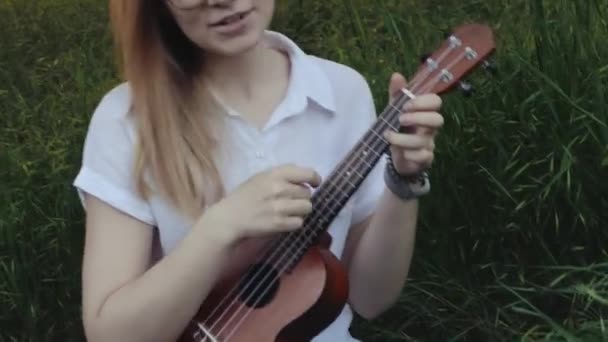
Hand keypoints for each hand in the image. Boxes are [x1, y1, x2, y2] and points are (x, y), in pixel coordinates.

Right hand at [201, 164, 321, 243]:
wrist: (231, 217)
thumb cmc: (246, 196)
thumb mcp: (262, 177)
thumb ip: (282, 175)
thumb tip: (306, 180)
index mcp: (275, 174)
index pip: (307, 173)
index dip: (315, 179)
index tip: (315, 183)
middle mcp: (280, 189)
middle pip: (307, 193)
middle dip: (302, 198)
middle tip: (290, 201)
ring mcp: (280, 207)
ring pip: (307, 208)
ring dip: (300, 211)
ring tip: (288, 211)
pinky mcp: (280, 224)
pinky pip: (299, 222)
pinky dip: (294, 223)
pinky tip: (283, 221)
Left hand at [383, 72, 443, 175]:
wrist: (398, 157)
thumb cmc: (399, 130)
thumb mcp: (394, 111)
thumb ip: (396, 95)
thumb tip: (396, 75)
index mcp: (425, 113)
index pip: (436, 102)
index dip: (422, 102)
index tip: (405, 105)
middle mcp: (430, 128)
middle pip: (438, 120)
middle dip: (418, 118)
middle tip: (400, 119)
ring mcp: (428, 144)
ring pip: (423, 140)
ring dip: (403, 138)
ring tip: (388, 136)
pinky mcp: (424, 159)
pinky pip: (423, 157)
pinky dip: (410, 155)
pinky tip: (400, 153)